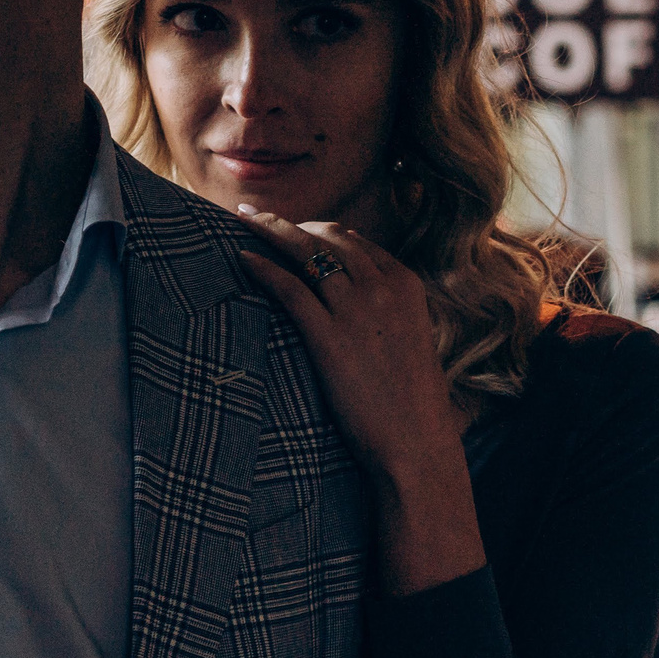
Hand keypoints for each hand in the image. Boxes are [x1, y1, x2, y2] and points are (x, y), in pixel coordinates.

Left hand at [236, 207, 484, 595]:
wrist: (416, 440)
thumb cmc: (412, 403)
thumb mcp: (411, 340)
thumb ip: (388, 312)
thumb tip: (359, 305)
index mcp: (406, 283)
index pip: (356, 240)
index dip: (320, 230)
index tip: (296, 229)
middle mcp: (382, 286)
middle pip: (327, 236)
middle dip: (290, 222)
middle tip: (260, 217)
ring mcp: (355, 308)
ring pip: (304, 251)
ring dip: (270, 231)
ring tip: (244, 222)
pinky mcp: (328, 336)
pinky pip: (289, 288)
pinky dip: (262, 268)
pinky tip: (242, 258)